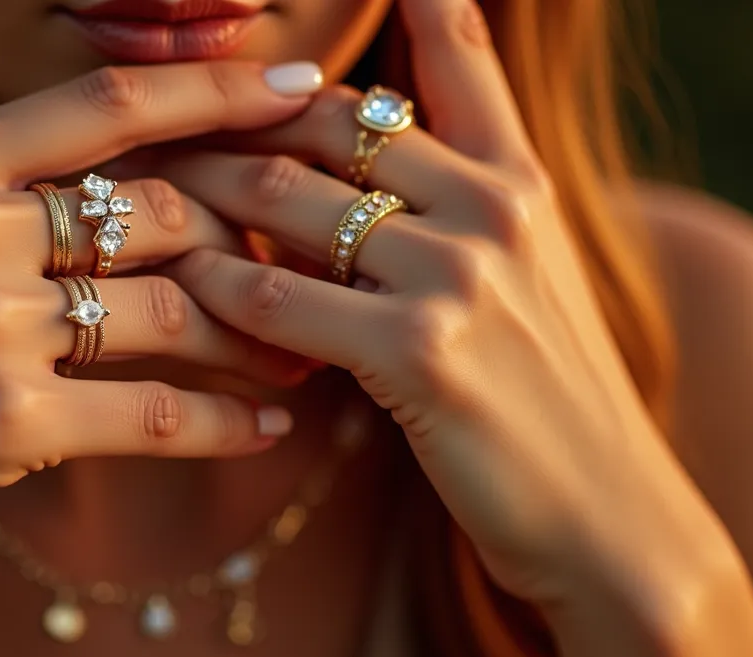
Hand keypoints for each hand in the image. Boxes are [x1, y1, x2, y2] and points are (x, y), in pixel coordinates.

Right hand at [0, 61, 319, 587]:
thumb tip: (93, 192)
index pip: (106, 106)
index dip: (216, 92)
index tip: (299, 84)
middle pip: (160, 209)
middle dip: (249, 242)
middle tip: (305, 270)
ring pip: (172, 310)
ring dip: (252, 339)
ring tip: (298, 361)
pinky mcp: (0, 421)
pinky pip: (152, 411)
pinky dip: (221, 422)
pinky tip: (261, 430)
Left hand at [159, 0, 737, 615]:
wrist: (603, 511)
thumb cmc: (543, 393)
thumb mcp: (526, 273)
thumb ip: (460, 197)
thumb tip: (366, 139)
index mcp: (518, 178)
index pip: (447, 61)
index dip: (390, 19)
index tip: (306, 18)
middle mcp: (491, 206)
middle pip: (323, 124)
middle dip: (229, 124)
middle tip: (158, 135)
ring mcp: (455, 274)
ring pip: (282, 196)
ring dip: (201, 195)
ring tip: (149, 204)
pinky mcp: (415, 351)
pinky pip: (271, 294)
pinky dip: (212, 288)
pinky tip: (182, 290)